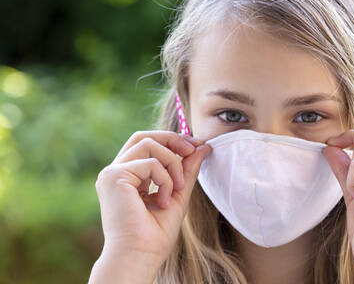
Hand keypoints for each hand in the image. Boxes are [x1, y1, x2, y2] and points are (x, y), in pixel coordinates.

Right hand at [94, 131, 210, 267]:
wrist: (140, 256)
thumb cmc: (155, 235)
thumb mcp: (177, 194)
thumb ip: (187, 170)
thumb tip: (203, 147)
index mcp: (127, 176)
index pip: (147, 144)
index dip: (172, 140)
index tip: (196, 146)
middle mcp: (116, 172)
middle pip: (143, 136)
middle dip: (172, 139)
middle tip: (193, 149)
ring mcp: (112, 173)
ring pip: (148, 144)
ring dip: (172, 163)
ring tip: (177, 188)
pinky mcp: (114, 176)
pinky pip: (150, 162)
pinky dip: (164, 178)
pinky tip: (162, 200)